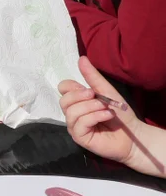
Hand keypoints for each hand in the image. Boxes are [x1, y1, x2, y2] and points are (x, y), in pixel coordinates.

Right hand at [57, 57, 165, 177]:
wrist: (133, 133)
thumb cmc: (120, 113)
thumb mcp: (107, 91)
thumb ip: (92, 77)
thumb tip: (81, 58)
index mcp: (77, 101)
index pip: (62, 89)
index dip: (72, 87)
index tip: (89, 90)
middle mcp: (72, 113)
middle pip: (64, 100)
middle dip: (82, 97)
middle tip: (97, 98)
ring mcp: (74, 126)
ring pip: (71, 112)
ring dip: (91, 107)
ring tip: (106, 109)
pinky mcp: (79, 137)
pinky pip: (79, 123)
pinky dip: (94, 116)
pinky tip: (106, 116)